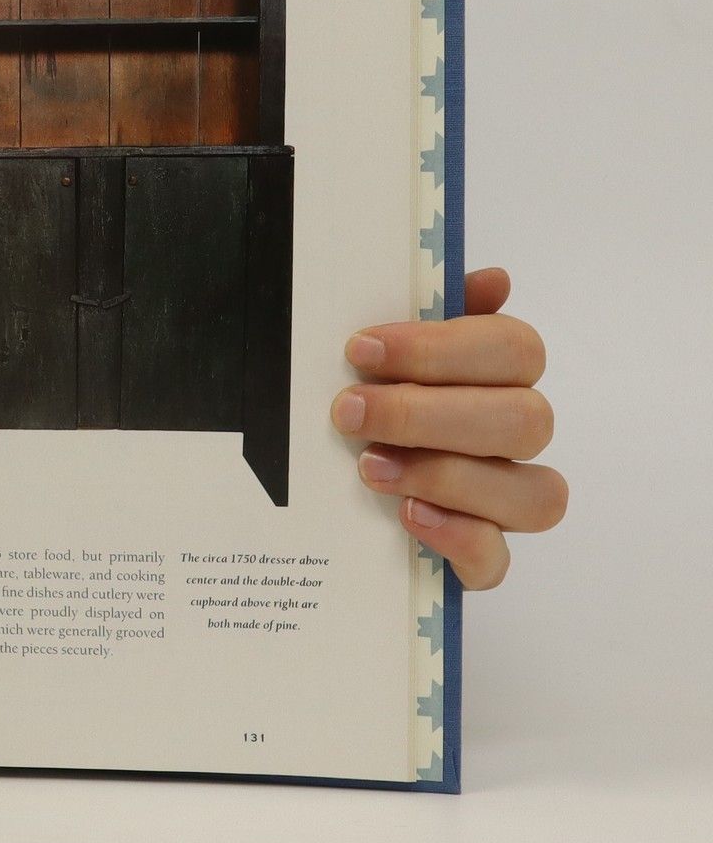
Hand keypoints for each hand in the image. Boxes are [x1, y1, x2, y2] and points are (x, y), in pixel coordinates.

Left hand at [332, 267, 565, 588]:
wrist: (308, 478)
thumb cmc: (357, 392)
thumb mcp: (377, 348)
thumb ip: (431, 310)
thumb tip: (495, 280)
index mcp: (496, 376)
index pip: (516, 350)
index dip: (441, 348)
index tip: (360, 348)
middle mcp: (511, 437)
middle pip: (527, 421)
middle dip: (429, 414)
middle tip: (348, 411)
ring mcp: (501, 503)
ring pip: (535, 495)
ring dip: (450, 477)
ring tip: (369, 468)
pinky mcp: (476, 559)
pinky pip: (497, 561)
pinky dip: (458, 539)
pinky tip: (408, 516)